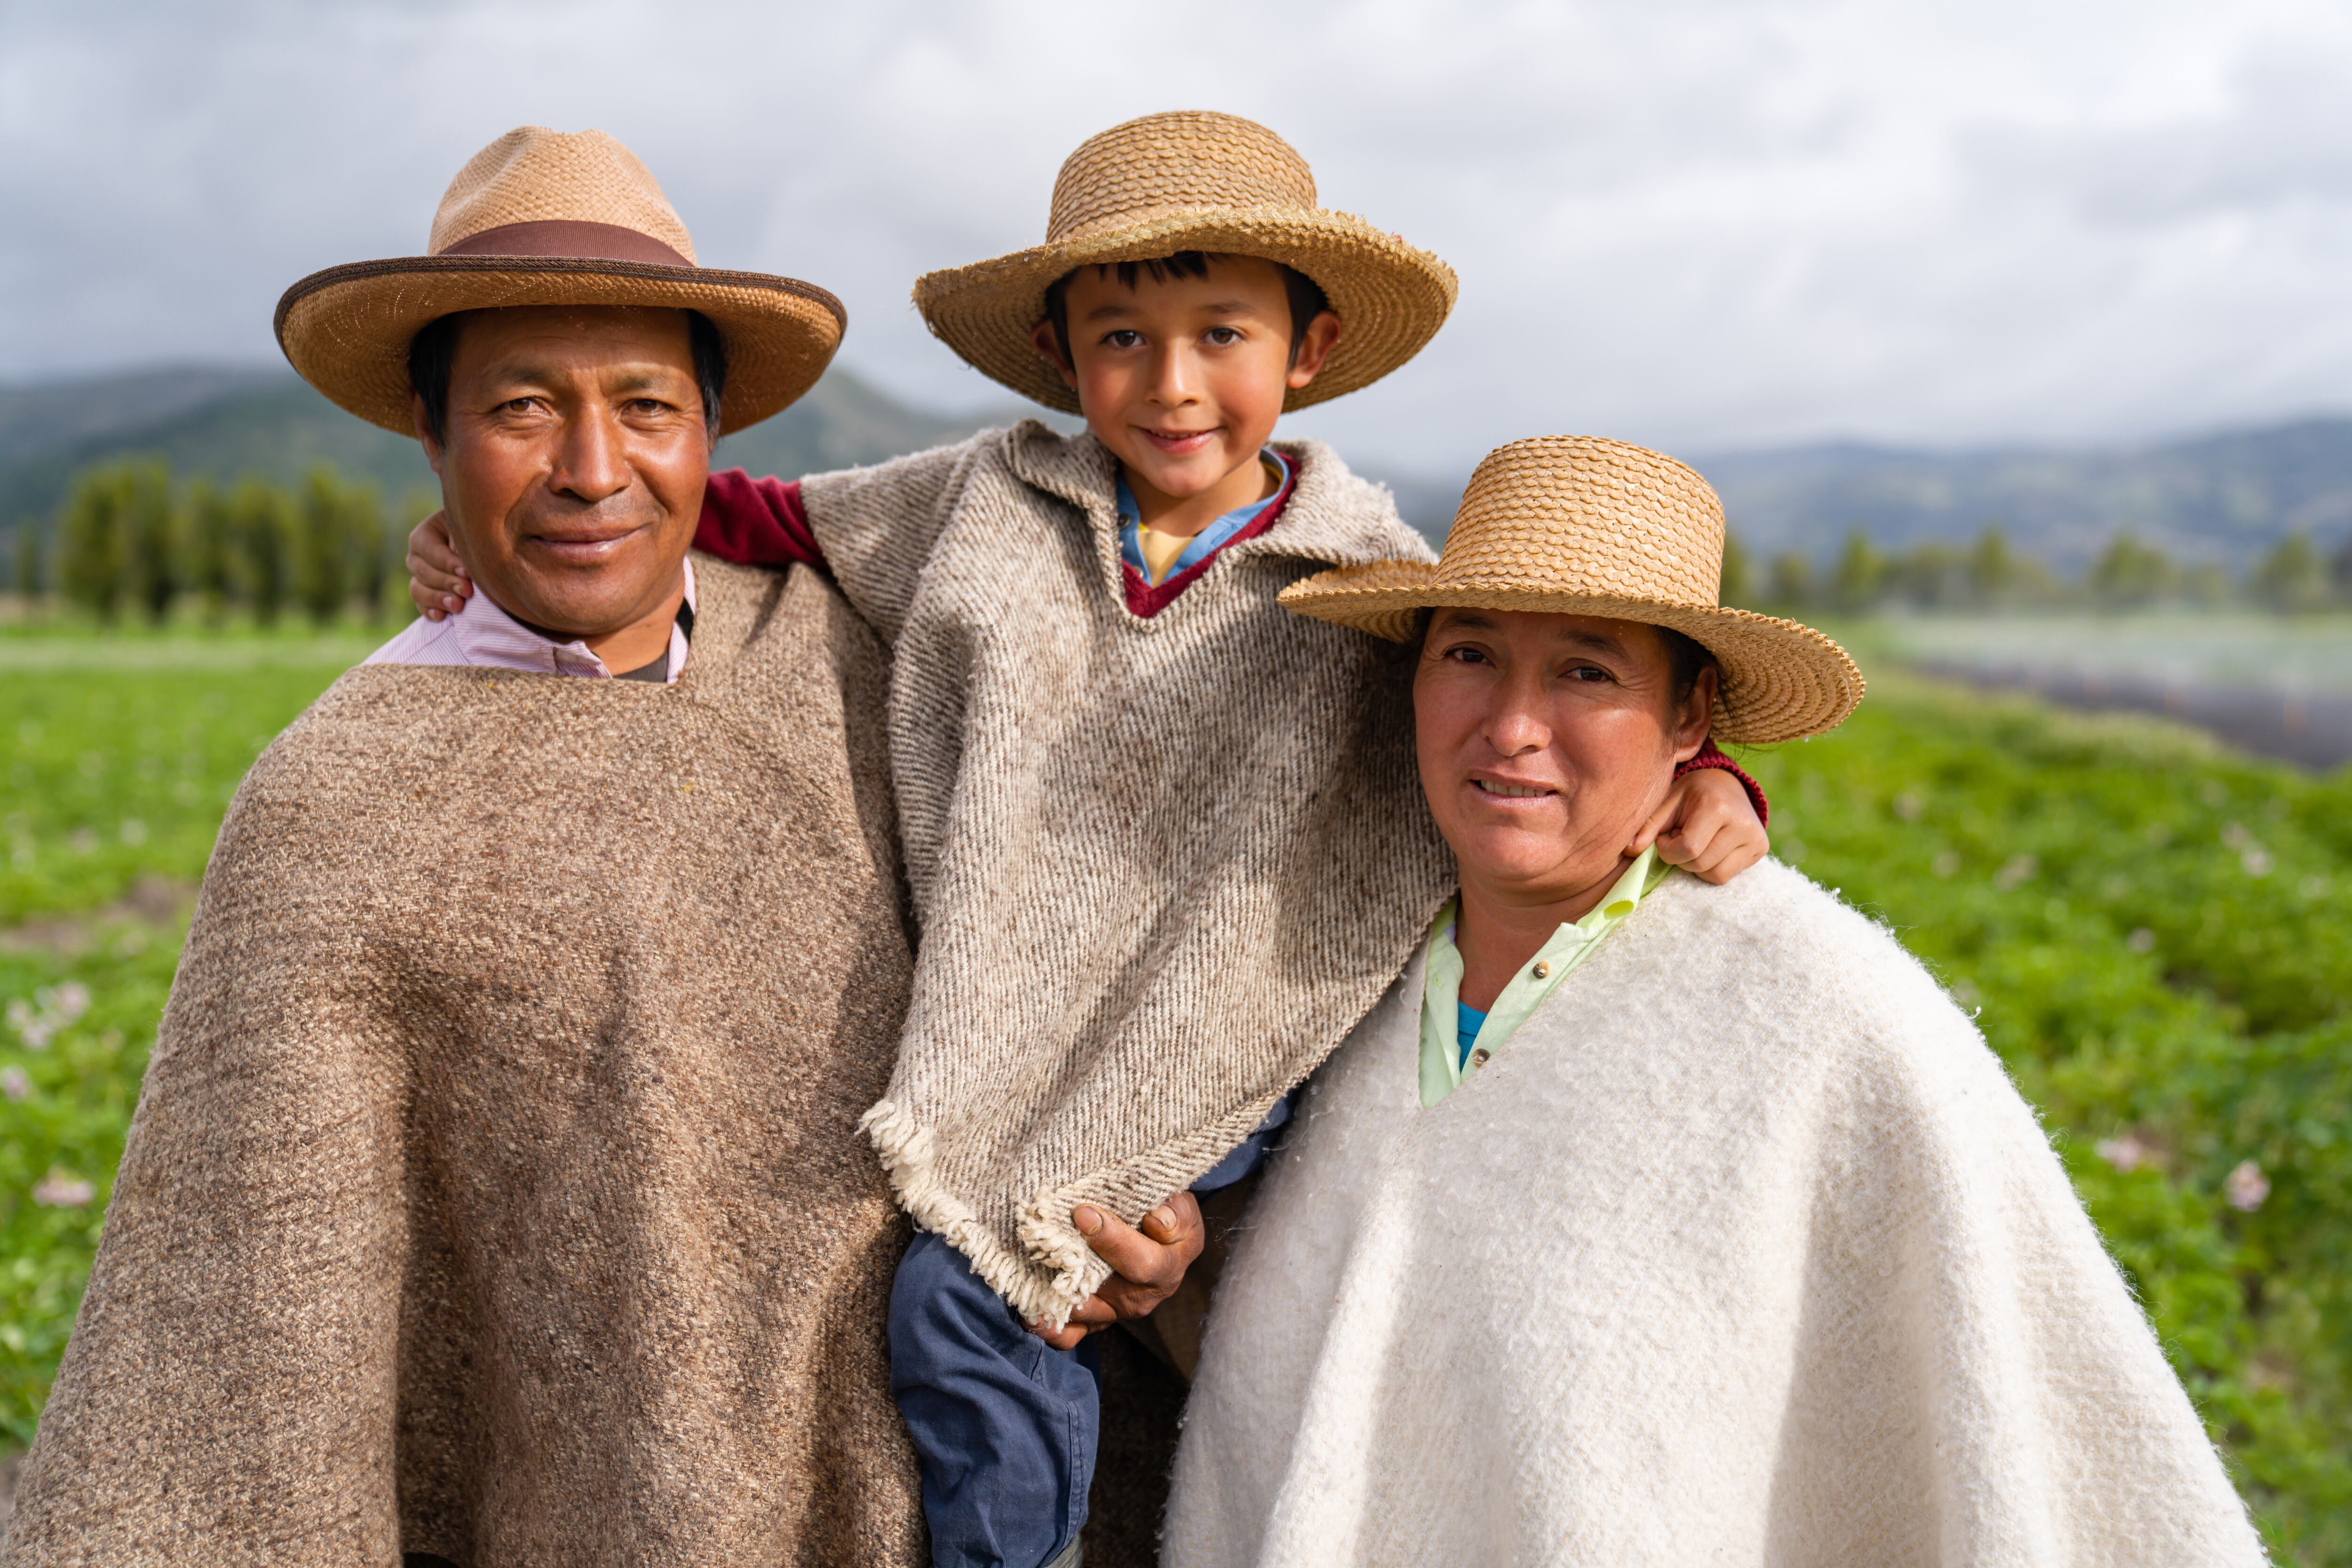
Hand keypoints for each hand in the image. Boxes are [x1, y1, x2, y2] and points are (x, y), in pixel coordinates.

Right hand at [406, 510, 473, 620]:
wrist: (478, 546)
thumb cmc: (475, 533)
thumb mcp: (469, 531)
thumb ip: (462, 543)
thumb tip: (461, 565)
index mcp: (425, 534)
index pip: (431, 551)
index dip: (448, 564)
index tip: (467, 572)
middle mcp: (416, 556)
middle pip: (424, 572)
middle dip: (447, 583)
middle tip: (468, 591)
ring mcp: (417, 576)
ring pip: (418, 590)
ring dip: (438, 599)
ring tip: (458, 606)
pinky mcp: (424, 593)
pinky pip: (421, 605)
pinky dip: (430, 611)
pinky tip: (443, 617)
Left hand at [1027, 1193, 1204, 1350]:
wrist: (1153, 1228)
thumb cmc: (1164, 1208)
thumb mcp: (1179, 1203)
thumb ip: (1175, 1211)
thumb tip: (1157, 1222)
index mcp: (1169, 1265)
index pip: (1144, 1262)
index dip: (1113, 1240)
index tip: (1083, 1214)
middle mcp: (1143, 1296)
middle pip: (1105, 1293)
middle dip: (1073, 1269)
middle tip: (1044, 1246)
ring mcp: (1116, 1311)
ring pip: (1082, 1313)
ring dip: (1054, 1298)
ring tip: (1027, 1282)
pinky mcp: (1094, 1319)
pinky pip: (1070, 1334)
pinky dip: (1048, 1327)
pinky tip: (1031, 1313)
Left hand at [1632, 764, 1767, 883]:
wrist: (1726, 783)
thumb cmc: (1691, 794)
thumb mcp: (1667, 802)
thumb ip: (1648, 826)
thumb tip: (1628, 850)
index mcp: (1717, 806)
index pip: (1689, 848)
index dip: (1669, 850)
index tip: (1666, 838)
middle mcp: (1742, 822)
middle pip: (1701, 864)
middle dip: (1682, 858)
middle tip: (1682, 838)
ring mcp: (1755, 837)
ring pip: (1716, 875)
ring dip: (1697, 866)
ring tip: (1697, 842)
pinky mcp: (1761, 848)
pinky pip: (1728, 876)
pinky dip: (1712, 868)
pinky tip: (1711, 848)